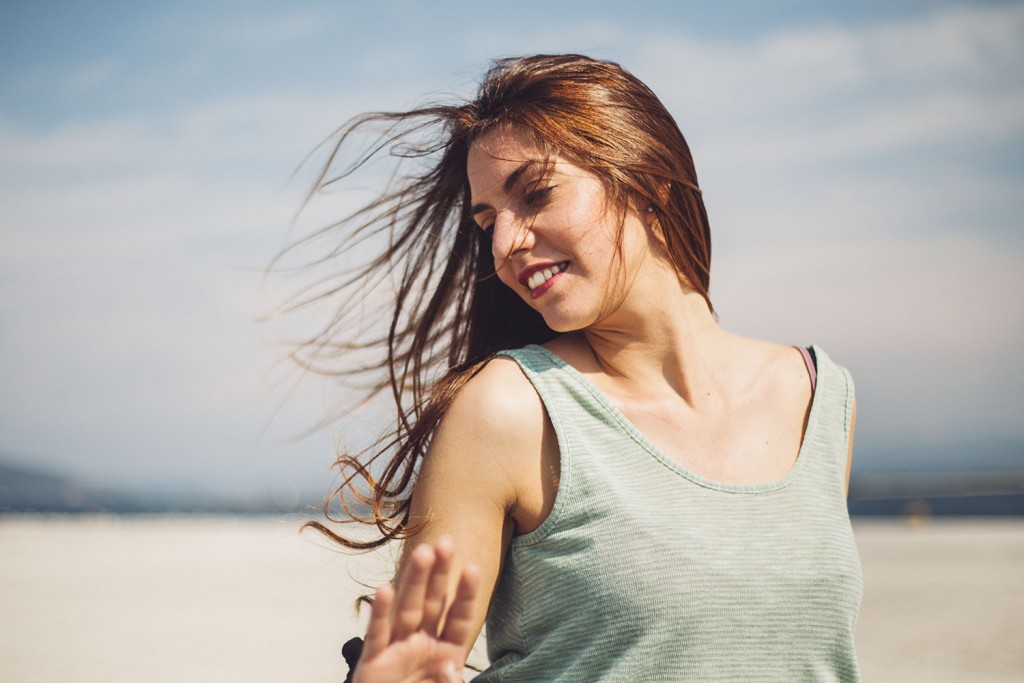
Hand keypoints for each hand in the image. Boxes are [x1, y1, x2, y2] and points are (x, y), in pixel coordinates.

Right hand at [354, 536, 480, 682]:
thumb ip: (451, 681)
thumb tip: (450, 667)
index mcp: (445, 652)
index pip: (459, 617)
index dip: (465, 594)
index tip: (473, 567)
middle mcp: (421, 644)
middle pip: (433, 603)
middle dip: (440, 573)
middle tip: (446, 541)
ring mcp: (397, 649)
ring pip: (407, 609)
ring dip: (414, 581)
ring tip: (423, 552)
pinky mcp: (373, 661)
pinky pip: (377, 634)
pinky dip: (380, 613)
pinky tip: (384, 589)